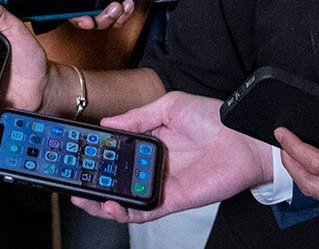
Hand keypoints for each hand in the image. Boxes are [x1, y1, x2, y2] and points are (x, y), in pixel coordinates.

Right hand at [68, 92, 269, 223]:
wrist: (244, 137)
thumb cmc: (214, 118)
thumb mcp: (170, 106)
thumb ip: (138, 116)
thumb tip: (108, 123)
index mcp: (152, 142)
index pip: (119, 154)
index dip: (99, 157)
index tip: (79, 156)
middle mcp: (155, 166)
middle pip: (118, 180)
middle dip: (94, 184)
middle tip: (73, 183)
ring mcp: (163, 184)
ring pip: (126, 200)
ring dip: (104, 203)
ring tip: (84, 198)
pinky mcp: (174, 200)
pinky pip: (145, 210)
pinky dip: (126, 211)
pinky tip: (111, 205)